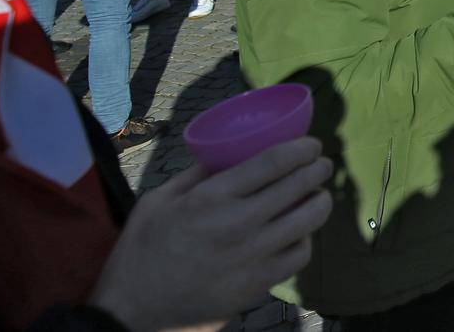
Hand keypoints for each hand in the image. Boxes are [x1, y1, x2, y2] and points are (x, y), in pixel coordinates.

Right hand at [88, 136, 333, 331]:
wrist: (131, 310)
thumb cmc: (141, 249)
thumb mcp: (158, 200)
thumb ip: (197, 175)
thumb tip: (229, 153)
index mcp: (211, 197)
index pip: (273, 163)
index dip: (302, 149)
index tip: (312, 144)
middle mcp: (237, 225)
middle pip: (298, 187)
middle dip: (318, 169)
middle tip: (322, 164)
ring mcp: (250, 258)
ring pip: (307, 222)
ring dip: (320, 202)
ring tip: (318, 196)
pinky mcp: (255, 286)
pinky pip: (298, 257)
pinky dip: (305, 240)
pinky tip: (299, 233)